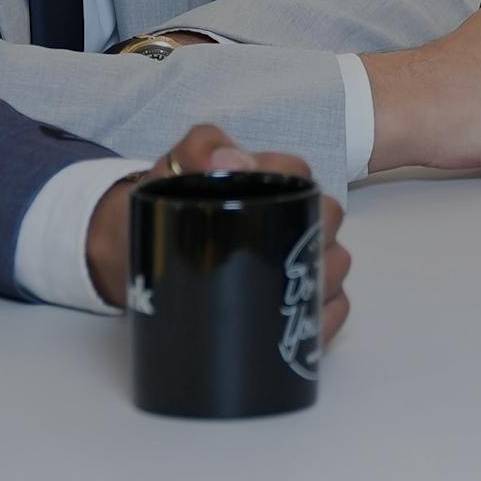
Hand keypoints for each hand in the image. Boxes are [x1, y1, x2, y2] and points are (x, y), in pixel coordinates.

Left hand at [84, 125, 350, 347]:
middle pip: (328, 219)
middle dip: (310, 239)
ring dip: (320, 281)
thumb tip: (231, 162)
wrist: (144, 251)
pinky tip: (302, 331)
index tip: (256, 212)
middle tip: (272, 262)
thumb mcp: (175, 169)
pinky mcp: (302, 298)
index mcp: (272, 179)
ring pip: (337, 264)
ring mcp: (303, 257)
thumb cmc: (170, 205)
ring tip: (284, 299)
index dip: (289, 187)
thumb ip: (199, 149)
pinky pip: (334, 307)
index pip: (299, 174)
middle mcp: (295, 216)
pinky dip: (324, 320)